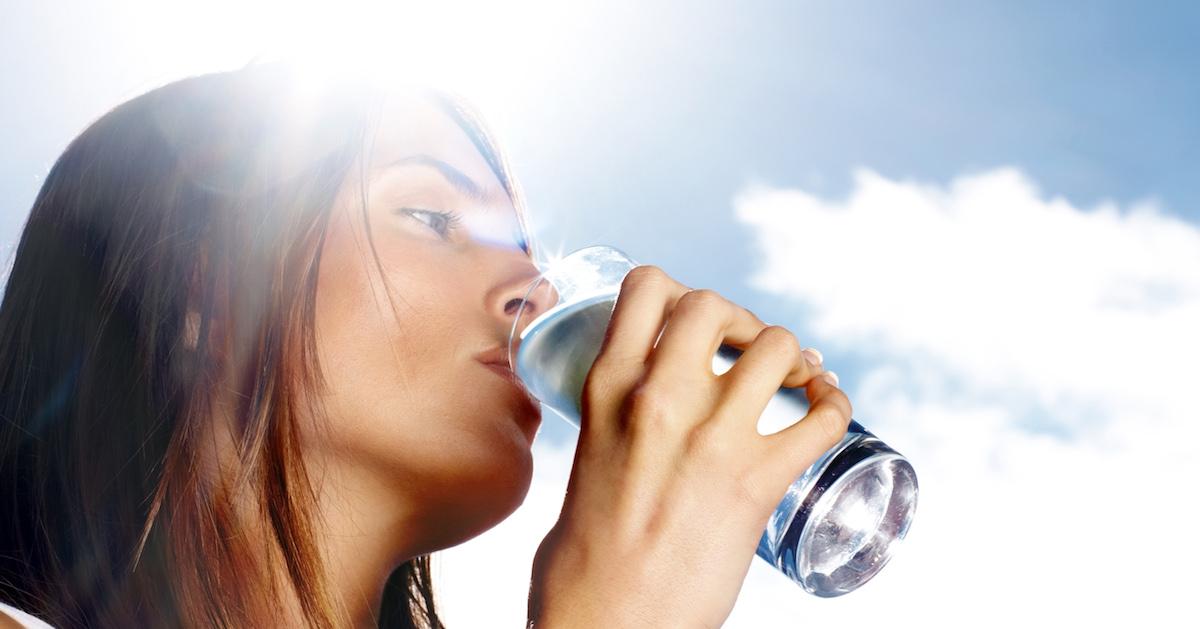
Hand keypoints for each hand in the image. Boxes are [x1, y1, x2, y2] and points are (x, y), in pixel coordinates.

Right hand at [527, 265, 851, 627]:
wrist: (604, 625)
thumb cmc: (582, 561)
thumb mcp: (584, 457)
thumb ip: (612, 421)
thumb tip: (636, 416)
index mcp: (607, 389)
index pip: (647, 286)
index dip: (680, 291)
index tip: (694, 323)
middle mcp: (658, 398)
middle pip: (714, 303)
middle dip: (740, 318)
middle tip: (748, 350)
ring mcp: (711, 437)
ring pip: (777, 346)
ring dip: (793, 356)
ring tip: (795, 378)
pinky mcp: (757, 482)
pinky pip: (822, 418)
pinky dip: (835, 405)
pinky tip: (827, 411)